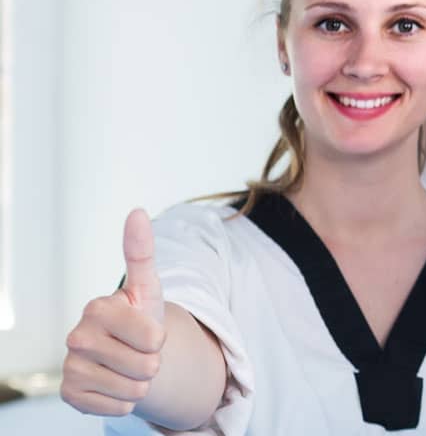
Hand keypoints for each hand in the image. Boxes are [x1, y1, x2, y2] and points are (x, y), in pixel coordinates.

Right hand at [61, 209, 167, 415]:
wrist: (126, 355)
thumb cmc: (140, 320)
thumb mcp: (149, 289)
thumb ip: (143, 253)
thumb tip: (138, 211)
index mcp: (97, 308)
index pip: (153, 338)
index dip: (160, 339)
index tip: (147, 330)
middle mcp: (76, 336)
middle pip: (146, 366)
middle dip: (152, 363)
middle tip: (138, 352)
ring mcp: (70, 367)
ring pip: (135, 390)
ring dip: (140, 383)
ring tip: (128, 367)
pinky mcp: (70, 395)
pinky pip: (120, 408)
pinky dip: (125, 401)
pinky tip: (114, 384)